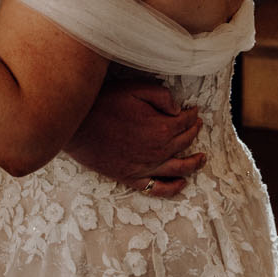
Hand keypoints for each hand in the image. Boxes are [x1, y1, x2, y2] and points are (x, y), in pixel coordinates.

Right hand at [64, 78, 203, 197]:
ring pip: (178, 169)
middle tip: (197, 125)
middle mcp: (158, 151)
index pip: (186, 122)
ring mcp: (145, 167)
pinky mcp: (130, 177)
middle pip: (184, 143)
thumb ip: (161, 96)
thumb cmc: (103, 102)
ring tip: (202, 158)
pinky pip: (157, 188)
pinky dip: (172, 187)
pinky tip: (181, 183)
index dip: (193, 115)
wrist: (75, 125)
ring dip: (194, 163)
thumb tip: (177, 109)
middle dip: (194, 132)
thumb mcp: (134, 88)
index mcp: (161, 128)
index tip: (194, 111)